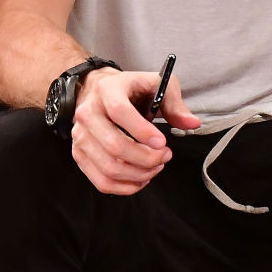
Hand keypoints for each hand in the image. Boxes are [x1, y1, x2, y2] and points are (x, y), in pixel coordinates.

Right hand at [72, 67, 200, 195]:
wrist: (96, 90)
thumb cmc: (129, 89)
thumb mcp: (156, 85)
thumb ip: (175, 104)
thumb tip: (191, 123)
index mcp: (107, 90)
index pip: (119, 112)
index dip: (142, 132)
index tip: (163, 143)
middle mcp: (88, 113)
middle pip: (115, 146)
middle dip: (146, 158)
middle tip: (165, 156)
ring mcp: (80, 136)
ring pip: (109, 167)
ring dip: (139, 174)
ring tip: (156, 167)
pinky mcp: (79, 154)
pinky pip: (102, 181)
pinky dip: (125, 186)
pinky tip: (141, 178)